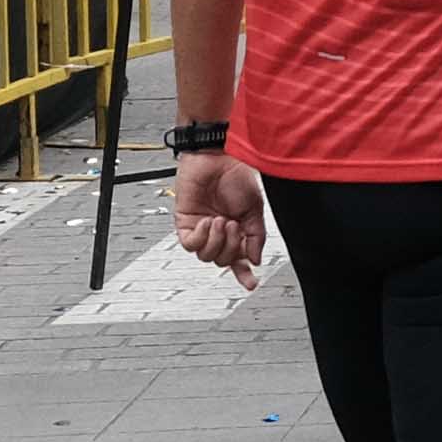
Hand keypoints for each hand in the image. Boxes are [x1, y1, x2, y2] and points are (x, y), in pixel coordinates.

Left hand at [171, 146, 268, 282]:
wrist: (218, 158)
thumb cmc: (235, 175)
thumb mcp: (255, 209)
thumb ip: (256, 236)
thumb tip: (254, 259)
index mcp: (237, 230)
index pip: (238, 259)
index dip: (244, 273)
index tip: (250, 283)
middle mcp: (219, 232)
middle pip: (222, 261)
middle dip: (231, 248)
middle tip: (236, 228)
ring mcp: (202, 229)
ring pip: (206, 256)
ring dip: (217, 241)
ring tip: (222, 221)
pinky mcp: (186, 223)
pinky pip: (191, 244)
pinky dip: (202, 236)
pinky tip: (208, 221)